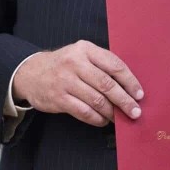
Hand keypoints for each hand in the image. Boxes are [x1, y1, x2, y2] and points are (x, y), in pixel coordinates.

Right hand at [13, 40, 143, 126]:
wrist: (30, 73)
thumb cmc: (63, 65)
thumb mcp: (80, 55)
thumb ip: (101, 65)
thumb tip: (129, 87)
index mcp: (85, 49)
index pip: (114, 65)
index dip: (130, 81)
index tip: (139, 94)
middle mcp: (75, 63)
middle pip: (107, 85)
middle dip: (125, 100)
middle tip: (135, 112)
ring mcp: (65, 81)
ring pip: (97, 101)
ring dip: (112, 112)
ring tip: (119, 118)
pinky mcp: (58, 98)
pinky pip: (84, 112)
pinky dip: (97, 119)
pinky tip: (102, 120)